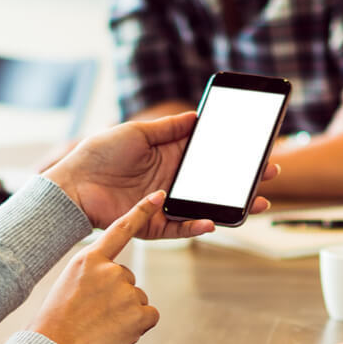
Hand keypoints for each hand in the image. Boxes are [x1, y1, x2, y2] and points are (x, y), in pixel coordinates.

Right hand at [27, 192, 162, 343]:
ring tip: (99, 327)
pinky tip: (115, 334)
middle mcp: (110, 270)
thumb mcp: (68, 288)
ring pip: (137, 300)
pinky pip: (149, 316)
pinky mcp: (139, 313)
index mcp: (88, 259)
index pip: (121, 229)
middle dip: (116, 298)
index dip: (142, 211)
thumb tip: (117, 288)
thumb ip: (94, 280)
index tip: (158, 196)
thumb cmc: (54, 326)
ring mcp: (126, 291)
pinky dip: (137, 327)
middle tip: (93, 316)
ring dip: (125, 314)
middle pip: (127, 279)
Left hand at [43, 112, 279, 236]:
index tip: (256, 148)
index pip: (208, 154)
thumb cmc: (99, 153)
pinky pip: (182, 227)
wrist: (73, 184)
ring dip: (232, 205)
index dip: (232, 152)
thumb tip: (197, 116)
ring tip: (257, 202)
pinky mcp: (154, 224)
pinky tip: (214, 220)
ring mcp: (165, 203)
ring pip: (206, 206)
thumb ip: (168, 128)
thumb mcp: (137, 132)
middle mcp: (171, 180)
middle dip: (243, 179)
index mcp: (169, 155)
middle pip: (215, 182)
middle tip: (270, 172)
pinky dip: (198, 225)